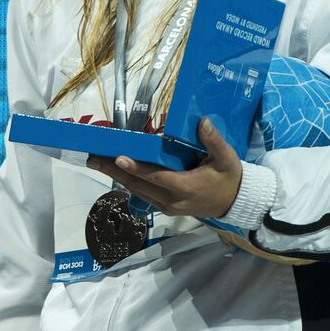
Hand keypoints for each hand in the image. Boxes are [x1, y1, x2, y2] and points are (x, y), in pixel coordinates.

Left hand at [87, 117, 242, 219]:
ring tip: (98, 162)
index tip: (118, 159)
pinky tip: (116, 171)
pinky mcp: (165, 208)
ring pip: (137, 191)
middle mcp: (172, 200)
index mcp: (186, 187)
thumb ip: (213, 141)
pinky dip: (129, 182)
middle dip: (114, 171)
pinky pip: (143, 195)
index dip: (137, 169)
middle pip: (138, 185)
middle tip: (94, 159)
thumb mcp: (226, 158)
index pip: (156, 177)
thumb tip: (203, 122)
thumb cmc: (229, 178)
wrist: (236, 202)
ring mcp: (167, 206)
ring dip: (117, 177)